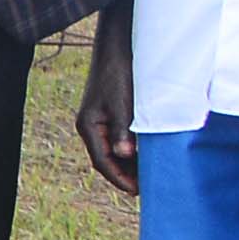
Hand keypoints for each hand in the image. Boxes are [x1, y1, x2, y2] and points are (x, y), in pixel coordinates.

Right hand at [74, 26, 138, 194]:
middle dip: (125, 175)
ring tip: (149, 174)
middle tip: (148, 187)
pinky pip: (117, 139)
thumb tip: (125, 156)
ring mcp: (99, 120)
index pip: (102, 162)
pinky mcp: (109, 114)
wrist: (118, 47)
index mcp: (88, 125)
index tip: (138, 192)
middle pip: (106, 159)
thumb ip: (123, 130)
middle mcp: (90, 126)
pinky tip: (146, 153)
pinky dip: (131, 150)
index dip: (120, 179)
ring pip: (112, 150)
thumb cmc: (119, 72)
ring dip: (129, 164)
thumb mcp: (123, 102)